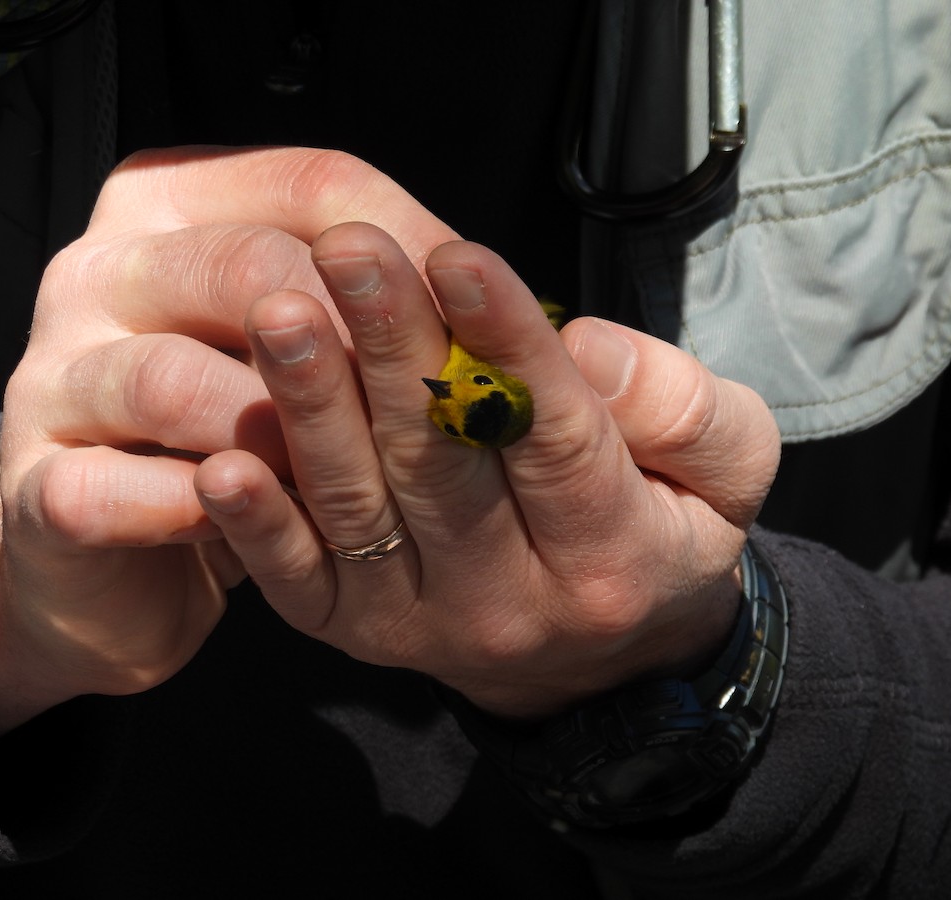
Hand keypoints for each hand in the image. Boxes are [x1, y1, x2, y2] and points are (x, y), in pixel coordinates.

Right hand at [0, 148, 458, 750]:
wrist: (106, 545)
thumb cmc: (227, 426)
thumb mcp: (293, 346)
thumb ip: (364, 304)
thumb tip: (496, 305)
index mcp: (172, 207)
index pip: (311, 184)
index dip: (415, 245)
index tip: (483, 315)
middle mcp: (101, 270)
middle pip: (250, 267)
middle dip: (357, 342)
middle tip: (434, 405)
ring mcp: (54, 375)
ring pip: (177, 380)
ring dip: (279, 434)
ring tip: (347, 473)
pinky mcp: (39, 481)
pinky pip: (117, 492)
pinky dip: (203, 513)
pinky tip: (254, 524)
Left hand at [194, 222, 779, 718]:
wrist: (602, 663)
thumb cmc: (663, 534)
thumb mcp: (728, 474)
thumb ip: (687, 409)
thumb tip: (585, 351)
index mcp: (609, 556)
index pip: (556, 439)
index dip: (507, 346)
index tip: (459, 258)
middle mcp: (509, 602)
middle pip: (444, 464)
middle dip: (393, 348)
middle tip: (348, 250)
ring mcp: (422, 623)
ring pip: (361, 509)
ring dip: (313, 409)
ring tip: (278, 314)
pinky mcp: (356, 630)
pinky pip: (299, 581)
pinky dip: (258, 526)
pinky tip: (222, 461)